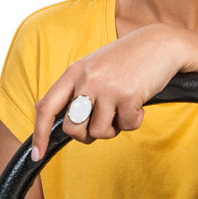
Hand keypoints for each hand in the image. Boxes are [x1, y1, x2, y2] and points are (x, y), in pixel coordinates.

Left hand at [32, 24, 186, 158]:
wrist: (160, 44)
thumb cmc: (126, 58)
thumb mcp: (92, 66)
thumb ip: (70, 87)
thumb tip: (40, 107)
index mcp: (74, 72)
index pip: (47, 107)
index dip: (39, 134)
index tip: (37, 154)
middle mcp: (87, 80)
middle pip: (72, 128)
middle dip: (85, 135)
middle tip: (101, 125)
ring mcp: (107, 88)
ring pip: (98, 132)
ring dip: (113, 129)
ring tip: (122, 111)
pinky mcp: (128, 96)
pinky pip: (125, 127)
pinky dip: (133, 122)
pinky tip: (138, 106)